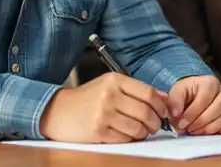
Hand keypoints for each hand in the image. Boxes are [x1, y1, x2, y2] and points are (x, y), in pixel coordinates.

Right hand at [39, 72, 168, 142]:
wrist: (56, 111)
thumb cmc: (85, 99)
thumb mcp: (109, 86)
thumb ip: (135, 90)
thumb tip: (163, 98)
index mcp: (114, 80)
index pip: (149, 93)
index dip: (161, 105)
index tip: (164, 112)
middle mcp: (109, 95)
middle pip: (146, 112)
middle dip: (155, 122)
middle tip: (155, 125)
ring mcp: (103, 113)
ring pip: (137, 128)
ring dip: (144, 133)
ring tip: (140, 131)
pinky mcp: (98, 131)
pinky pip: (125, 138)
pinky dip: (130, 139)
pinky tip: (126, 135)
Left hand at [166, 75, 220, 134]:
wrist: (197, 95)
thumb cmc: (188, 93)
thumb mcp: (177, 93)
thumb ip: (173, 101)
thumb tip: (175, 113)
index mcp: (209, 82)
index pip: (204, 98)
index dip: (192, 113)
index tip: (181, 123)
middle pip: (219, 106)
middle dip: (202, 121)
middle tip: (190, 129)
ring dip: (212, 127)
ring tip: (198, 131)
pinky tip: (214, 132)